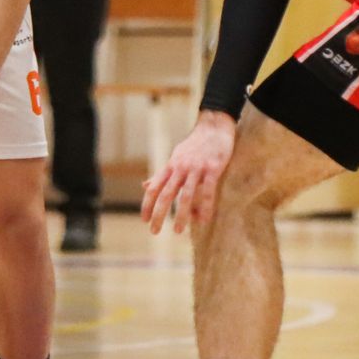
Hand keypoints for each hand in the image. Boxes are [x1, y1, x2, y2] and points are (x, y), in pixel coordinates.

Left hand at [142, 111, 235, 234]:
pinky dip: (205, 207)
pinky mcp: (213, 169)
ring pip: (186, 195)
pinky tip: (203, 220)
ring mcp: (196, 168)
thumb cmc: (195, 144)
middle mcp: (181, 168)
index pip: (155, 187)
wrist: (214, 126)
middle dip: (159, 214)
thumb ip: (162, 174)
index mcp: (171, 166)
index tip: (144, 220)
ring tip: (178, 230)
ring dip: (182, 215)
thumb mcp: (175, 157)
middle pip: (166, 194)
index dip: (148, 204)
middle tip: (154, 231)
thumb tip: (144, 186)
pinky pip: (208, 191)